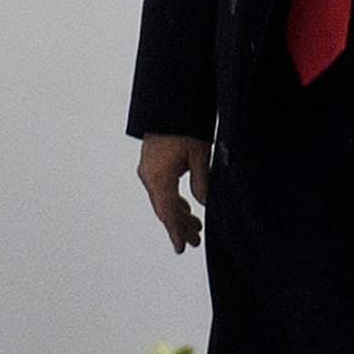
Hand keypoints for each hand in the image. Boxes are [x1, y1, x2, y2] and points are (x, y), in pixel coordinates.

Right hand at [138, 134, 211, 254]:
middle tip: (195, 242)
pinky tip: (185, 207)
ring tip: (195, 227)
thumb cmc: (183, 127)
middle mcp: (149, 176)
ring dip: (178, 214)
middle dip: (179, 226)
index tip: (182, 248)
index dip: (175, 231)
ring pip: (163, 200)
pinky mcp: (151, 165)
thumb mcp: (199, 156)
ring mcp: (148, 170)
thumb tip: (204, 204)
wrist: (167, 105)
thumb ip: (202, 182)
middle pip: (164, 209)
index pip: (168, 211)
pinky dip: (173, 201)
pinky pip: (161, 190)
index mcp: (159, 177)